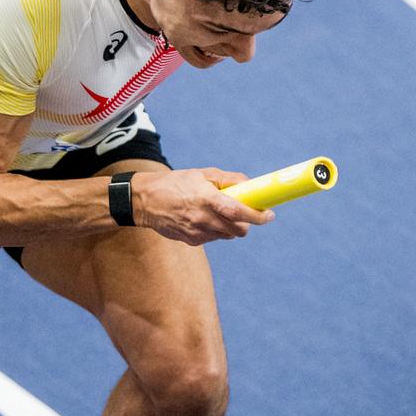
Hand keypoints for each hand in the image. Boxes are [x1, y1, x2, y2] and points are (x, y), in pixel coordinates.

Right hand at [129, 167, 273, 245]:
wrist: (145, 201)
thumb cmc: (176, 183)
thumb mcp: (202, 174)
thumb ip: (229, 180)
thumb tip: (251, 185)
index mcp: (207, 199)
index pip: (239, 212)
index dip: (258, 216)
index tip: (269, 215)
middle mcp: (203, 219)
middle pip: (239, 230)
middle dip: (246, 223)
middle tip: (244, 212)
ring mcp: (197, 232)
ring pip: (227, 235)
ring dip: (230, 226)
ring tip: (217, 212)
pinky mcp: (191, 241)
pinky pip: (213, 238)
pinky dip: (215, 230)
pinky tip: (202, 218)